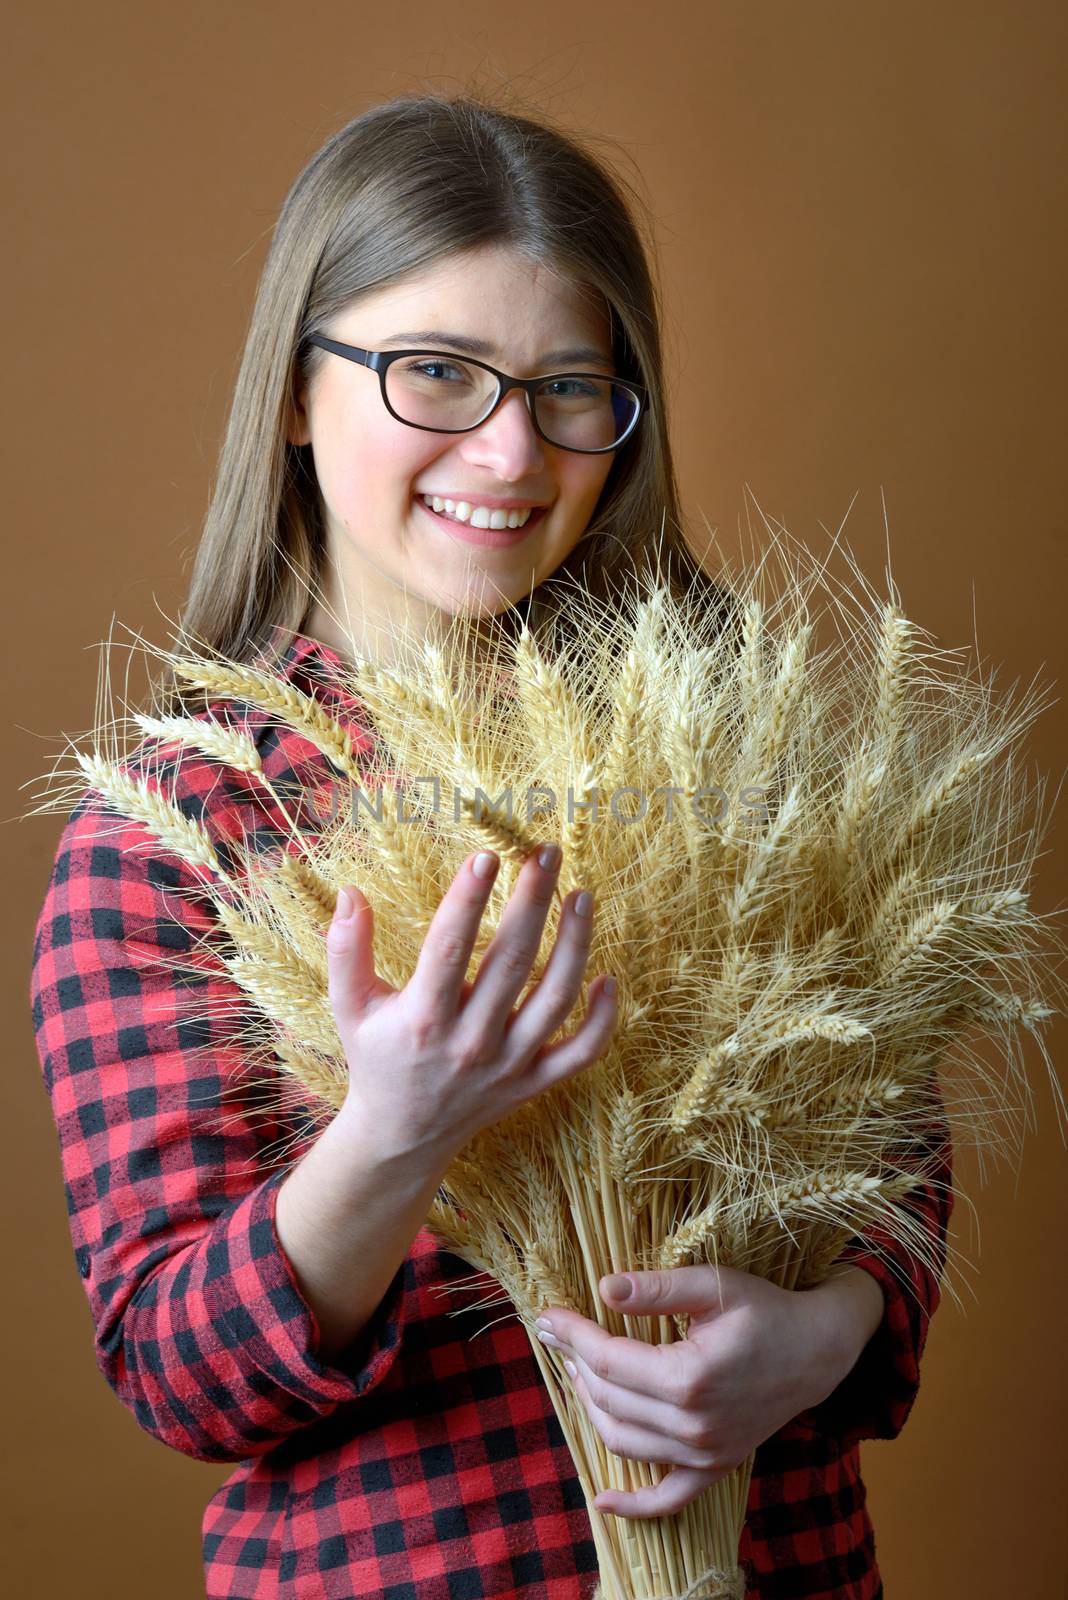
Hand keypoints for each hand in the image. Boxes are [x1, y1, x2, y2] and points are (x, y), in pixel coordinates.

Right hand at [326, 845, 618, 1164]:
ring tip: (583, 895)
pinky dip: (602, 1019)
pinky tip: (608, 977)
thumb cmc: (377, 1058)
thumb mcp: (349, 1007)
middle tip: (547, 852)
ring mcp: (507, 1064)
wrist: (402, 1137)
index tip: (486, 855)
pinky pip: (581, 1052)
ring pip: (555, 999)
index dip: (467, 899)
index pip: (448, 948)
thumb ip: (346, 950)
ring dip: (576, 944)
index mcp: (422, 1018)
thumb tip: (351, 893)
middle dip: (533, 901)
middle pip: (512, 961)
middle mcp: (470, 1041)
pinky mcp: (532, 1082)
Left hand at [534, 1262, 885, 1517]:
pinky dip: (634, 1506)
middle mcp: (693, 1425)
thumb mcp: (714, 1286)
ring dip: (591, 1408)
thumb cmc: (766, 1311)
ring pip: (624, 1441)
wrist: (817, 1351)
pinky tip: (603, 1500)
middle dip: (575, 1363)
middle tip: (559, 1334)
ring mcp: (704, 1453)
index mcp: (689, 1377)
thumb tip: (603, 1288)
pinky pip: (668, 1498)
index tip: (548, 1315)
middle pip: (609, 1397)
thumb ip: (658, 1289)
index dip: (572, 1335)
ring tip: (578, 1373)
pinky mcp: (715, 1468)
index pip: (608, 1359)